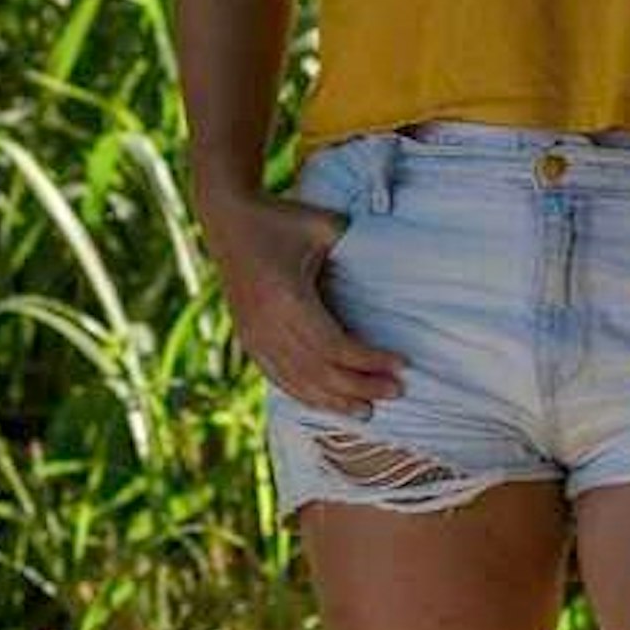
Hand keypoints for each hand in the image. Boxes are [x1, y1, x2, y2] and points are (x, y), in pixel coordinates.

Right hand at [206, 187, 406, 417]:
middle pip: (320, 372)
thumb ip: (356, 245)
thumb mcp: (322, 225)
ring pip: (298, 382)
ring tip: (366, 411)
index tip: (401, 364)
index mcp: (287, 299)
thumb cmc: (279, 218)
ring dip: (334, 400)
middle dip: (360, 386)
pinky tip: (326, 403)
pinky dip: (305, 394)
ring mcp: (254, 335)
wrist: (227, 218)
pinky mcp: (248, 339)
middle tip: (396, 392)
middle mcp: (267, 324)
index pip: (335, 346)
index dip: (369, 361)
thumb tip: (398, 261)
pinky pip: (278, 377)